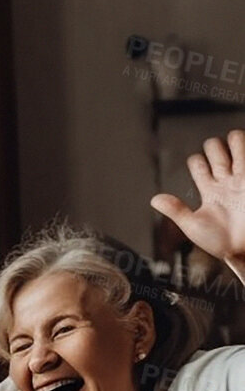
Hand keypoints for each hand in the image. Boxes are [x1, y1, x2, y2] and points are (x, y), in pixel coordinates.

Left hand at [151, 129, 244, 282]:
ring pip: (237, 146)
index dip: (196, 160)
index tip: (199, 166)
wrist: (243, 250)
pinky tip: (243, 152)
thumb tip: (154, 199)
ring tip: (234, 141)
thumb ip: (176, 210)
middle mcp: (225, 182)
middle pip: (216, 150)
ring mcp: (242, 180)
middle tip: (217, 155)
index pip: (199, 164)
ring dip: (235, 140)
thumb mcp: (193, 225)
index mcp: (209, 192)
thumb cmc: (220, 242)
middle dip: (214, 146)